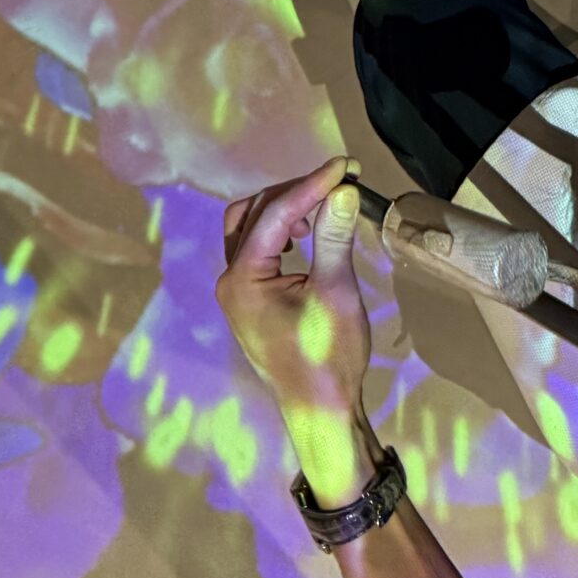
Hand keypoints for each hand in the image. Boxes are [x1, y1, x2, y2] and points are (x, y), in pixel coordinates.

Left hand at [217, 156, 372, 434]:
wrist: (321, 411)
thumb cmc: (329, 358)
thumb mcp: (336, 293)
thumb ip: (333, 237)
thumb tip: (343, 189)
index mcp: (243, 279)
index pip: (276, 214)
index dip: (312, 185)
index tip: (347, 167)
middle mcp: (230, 280)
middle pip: (254, 213)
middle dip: (295, 192)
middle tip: (338, 182)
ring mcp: (236, 291)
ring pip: (249, 227)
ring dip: (284, 209)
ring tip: (324, 206)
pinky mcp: (249, 299)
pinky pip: (256, 248)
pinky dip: (280, 231)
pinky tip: (307, 235)